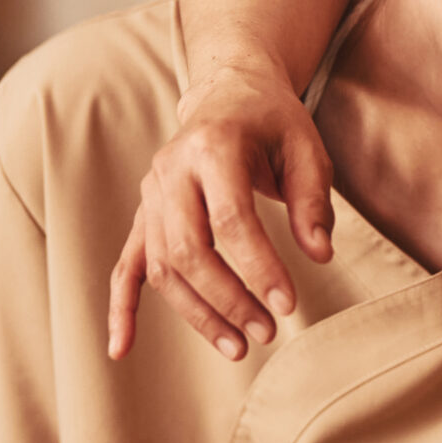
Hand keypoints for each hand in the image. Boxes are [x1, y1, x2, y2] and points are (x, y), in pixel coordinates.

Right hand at [109, 61, 335, 363]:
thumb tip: (320, 254)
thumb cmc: (272, 122)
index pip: (230, 219)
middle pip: (188, 249)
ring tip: (239, 348)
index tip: (289, 305)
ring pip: (162, 266)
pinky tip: (122, 349)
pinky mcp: (145, 216)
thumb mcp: (306, 147)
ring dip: (197, 313)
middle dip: (227, 299)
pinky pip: (125, 266)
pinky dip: (121, 308)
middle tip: (267, 333)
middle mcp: (171, 171)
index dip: (258, 266)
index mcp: (212, 147)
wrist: (226, 94)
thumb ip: (312, 200)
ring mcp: (151, 195)